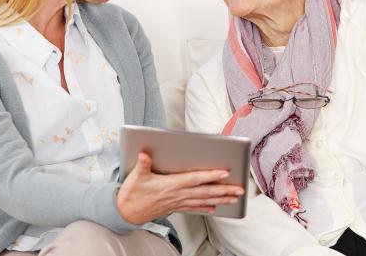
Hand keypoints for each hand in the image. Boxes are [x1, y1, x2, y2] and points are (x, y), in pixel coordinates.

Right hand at [116, 152, 244, 223]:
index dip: (210, 176)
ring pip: (204, 201)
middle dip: (224, 190)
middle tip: (240, 190)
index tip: (225, 173)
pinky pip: (195, 208)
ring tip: (235, 198)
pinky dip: (206, 207)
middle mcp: (178, 194)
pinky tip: (216, 208)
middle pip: (205, 192)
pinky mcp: (176, 207)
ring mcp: (178, 202)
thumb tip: (144, 152)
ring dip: (221, 199)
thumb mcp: (136, 176)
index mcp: (171, 185)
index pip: (195, 179)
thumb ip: (143, 163)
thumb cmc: (132, 193)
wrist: (126, 213)